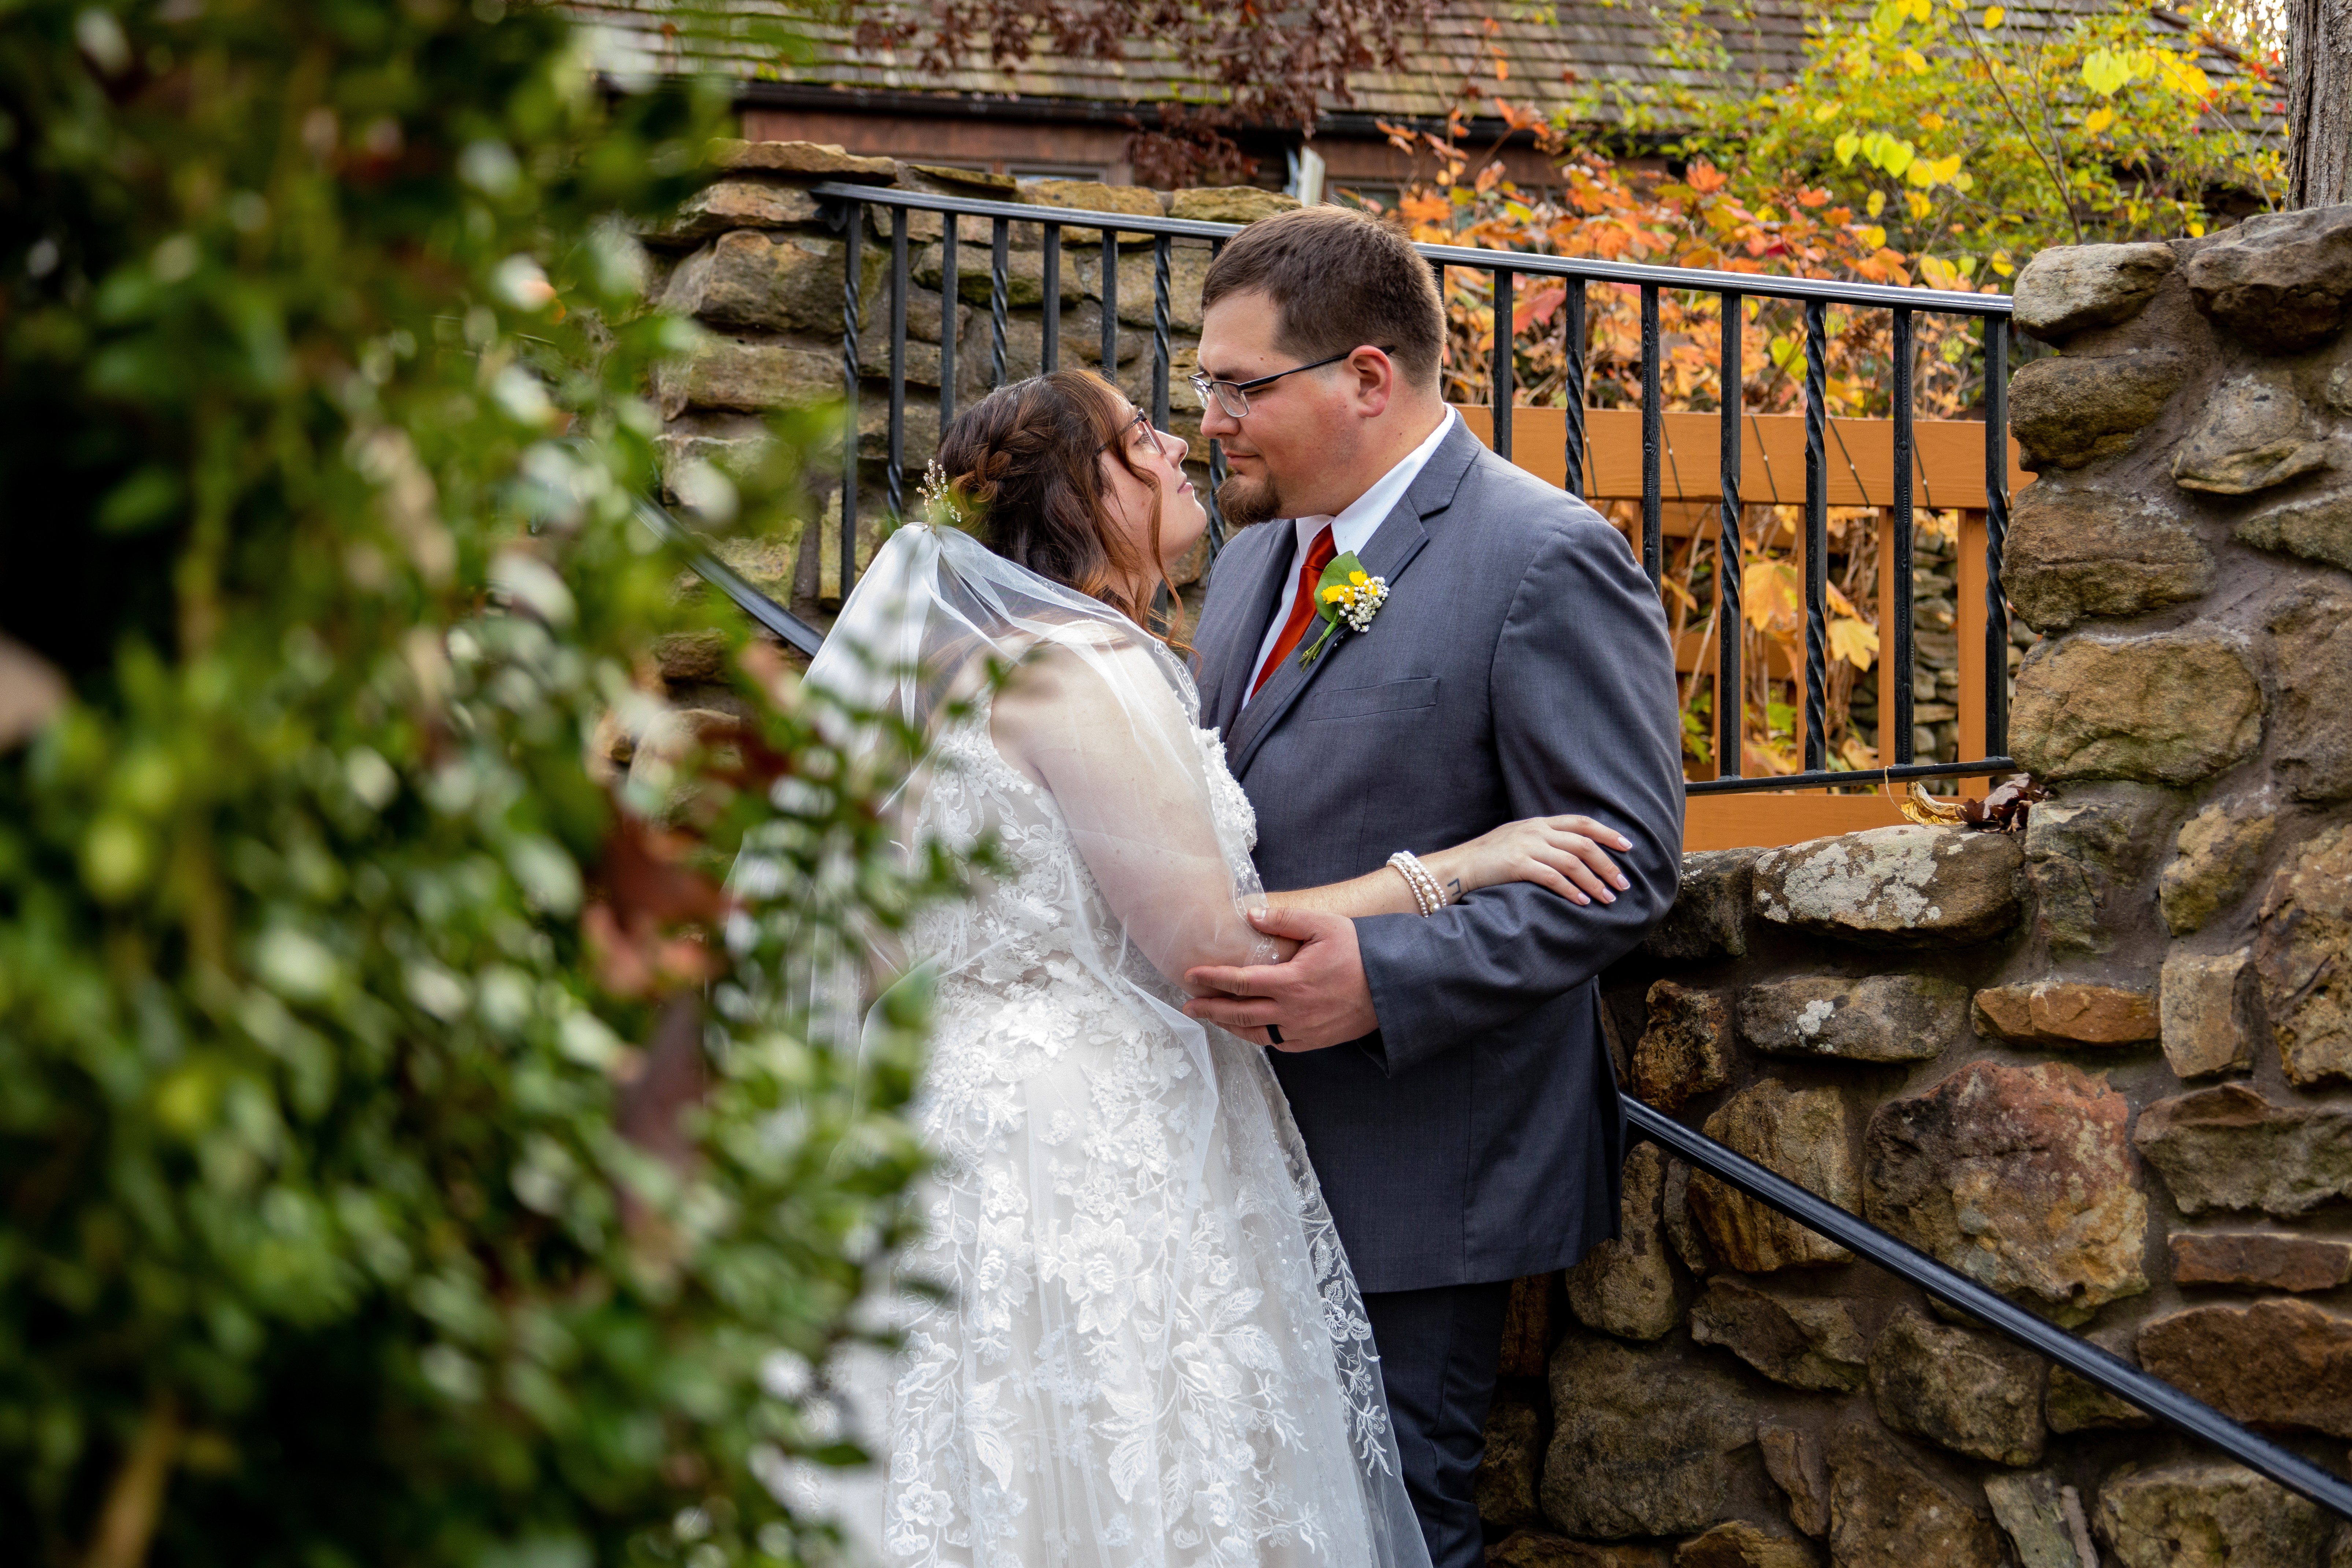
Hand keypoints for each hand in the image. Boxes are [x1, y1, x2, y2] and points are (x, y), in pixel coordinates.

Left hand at [1181, 906, 1378, 1050]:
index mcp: (1292, 982)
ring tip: (1211, 1017)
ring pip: (1255, 1034)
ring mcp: (1303, 1031)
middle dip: (1210, 1009)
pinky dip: (1256, 1036)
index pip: (1240, 982)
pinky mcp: (1313, 1041)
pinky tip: (1247, 1029)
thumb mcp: (1324, 925)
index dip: (1212, 978)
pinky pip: (1277, 1043)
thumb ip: (1285, 918)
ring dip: (1229, 1026)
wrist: (1394, 986)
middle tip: (1189, 1005)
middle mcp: (1293, 1011)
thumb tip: (1250, 915)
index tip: (1191, 975)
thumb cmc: (1360, 951)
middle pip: (1239, 1014)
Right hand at [1420, 814, 1632, 905]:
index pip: (1581, 822)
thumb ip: (1543, 841)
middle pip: (1583, 844)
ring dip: (1594, 882)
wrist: (1458, 866)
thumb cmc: (1488, 858)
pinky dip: (1571, 890)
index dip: (1607, 833)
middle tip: (1623, 884)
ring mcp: (1526, 846)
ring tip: (1608, 898)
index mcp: (1538, 823)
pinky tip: (1582, 901)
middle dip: (1607, 864)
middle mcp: (1535, 831)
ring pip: (1572, 862)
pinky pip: (1552, 878)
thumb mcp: (1517, 839)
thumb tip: (1572, 853)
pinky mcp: (1517, 865)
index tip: (1628, 846)